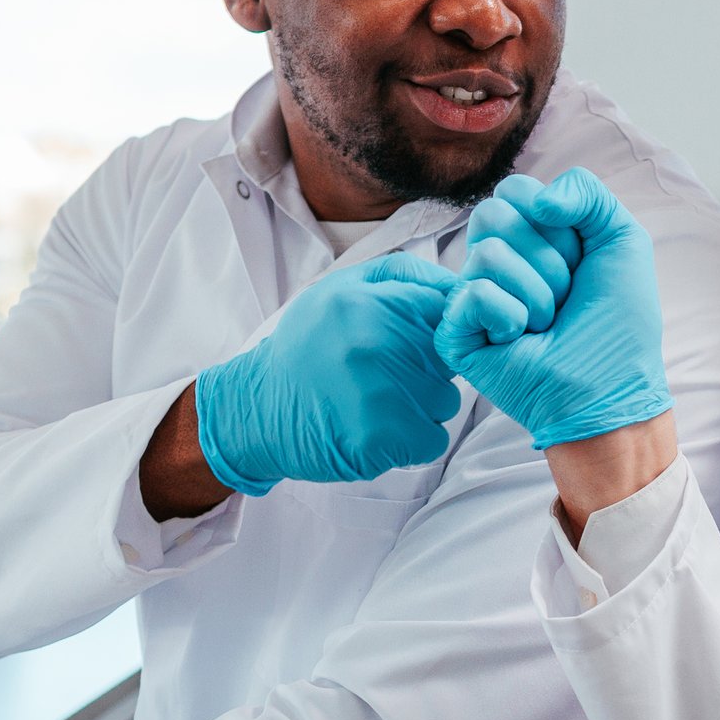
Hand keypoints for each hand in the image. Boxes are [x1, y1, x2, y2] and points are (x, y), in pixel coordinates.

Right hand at [189, 252, 459, 495]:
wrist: (256, 411)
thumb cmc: (307, 348)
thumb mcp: (341, 290)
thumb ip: (403, 277)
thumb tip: (463, 287)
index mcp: (367, 299)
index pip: (445, 308)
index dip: (438, 329)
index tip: (413, 342)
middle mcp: (376, 340)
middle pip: (449, 358)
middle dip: (427, 369)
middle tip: (383, 376)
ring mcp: (381, 391)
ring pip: (446, 399)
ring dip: (422, 407)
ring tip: (377, 402)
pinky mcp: (382, 438)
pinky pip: (434, 439)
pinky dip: (413, 442)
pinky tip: (378, 430)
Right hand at [437, 169, 673, 448]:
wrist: (611, 388)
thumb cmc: (618, 323)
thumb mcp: (621, 239)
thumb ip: (586, 192)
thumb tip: (537, 200)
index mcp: (527, 237)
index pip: (514, 190)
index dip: (556, 222)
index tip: (579, 260)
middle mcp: (494, 262)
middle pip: (492, 214)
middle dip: (547, 257)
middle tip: (565, 296)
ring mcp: (471, 296)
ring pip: (488, 254)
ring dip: (538, 294)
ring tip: (547, 324)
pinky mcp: (456, 332)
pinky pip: (475, 293)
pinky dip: (512, 316)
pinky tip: (521, 339)